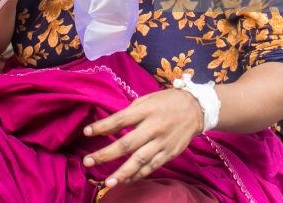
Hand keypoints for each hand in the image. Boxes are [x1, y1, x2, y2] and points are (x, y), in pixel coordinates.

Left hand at [81, 88, 203, 188]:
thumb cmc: (167, 102)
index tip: (86, 132)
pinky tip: (126, 180)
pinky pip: (152, 167)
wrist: (196, 109)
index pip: (120, 120)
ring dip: (122, 173)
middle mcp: (153, 128)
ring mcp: (162, 143)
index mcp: (146, 111)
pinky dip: (138, 175)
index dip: (102, 127)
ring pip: (140, 161)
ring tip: (107, 182)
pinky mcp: (170, 153)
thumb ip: (130, 112)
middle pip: (127, 144)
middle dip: (106, 154)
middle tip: (87, 161)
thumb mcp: (147, 99)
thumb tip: (112, 126)